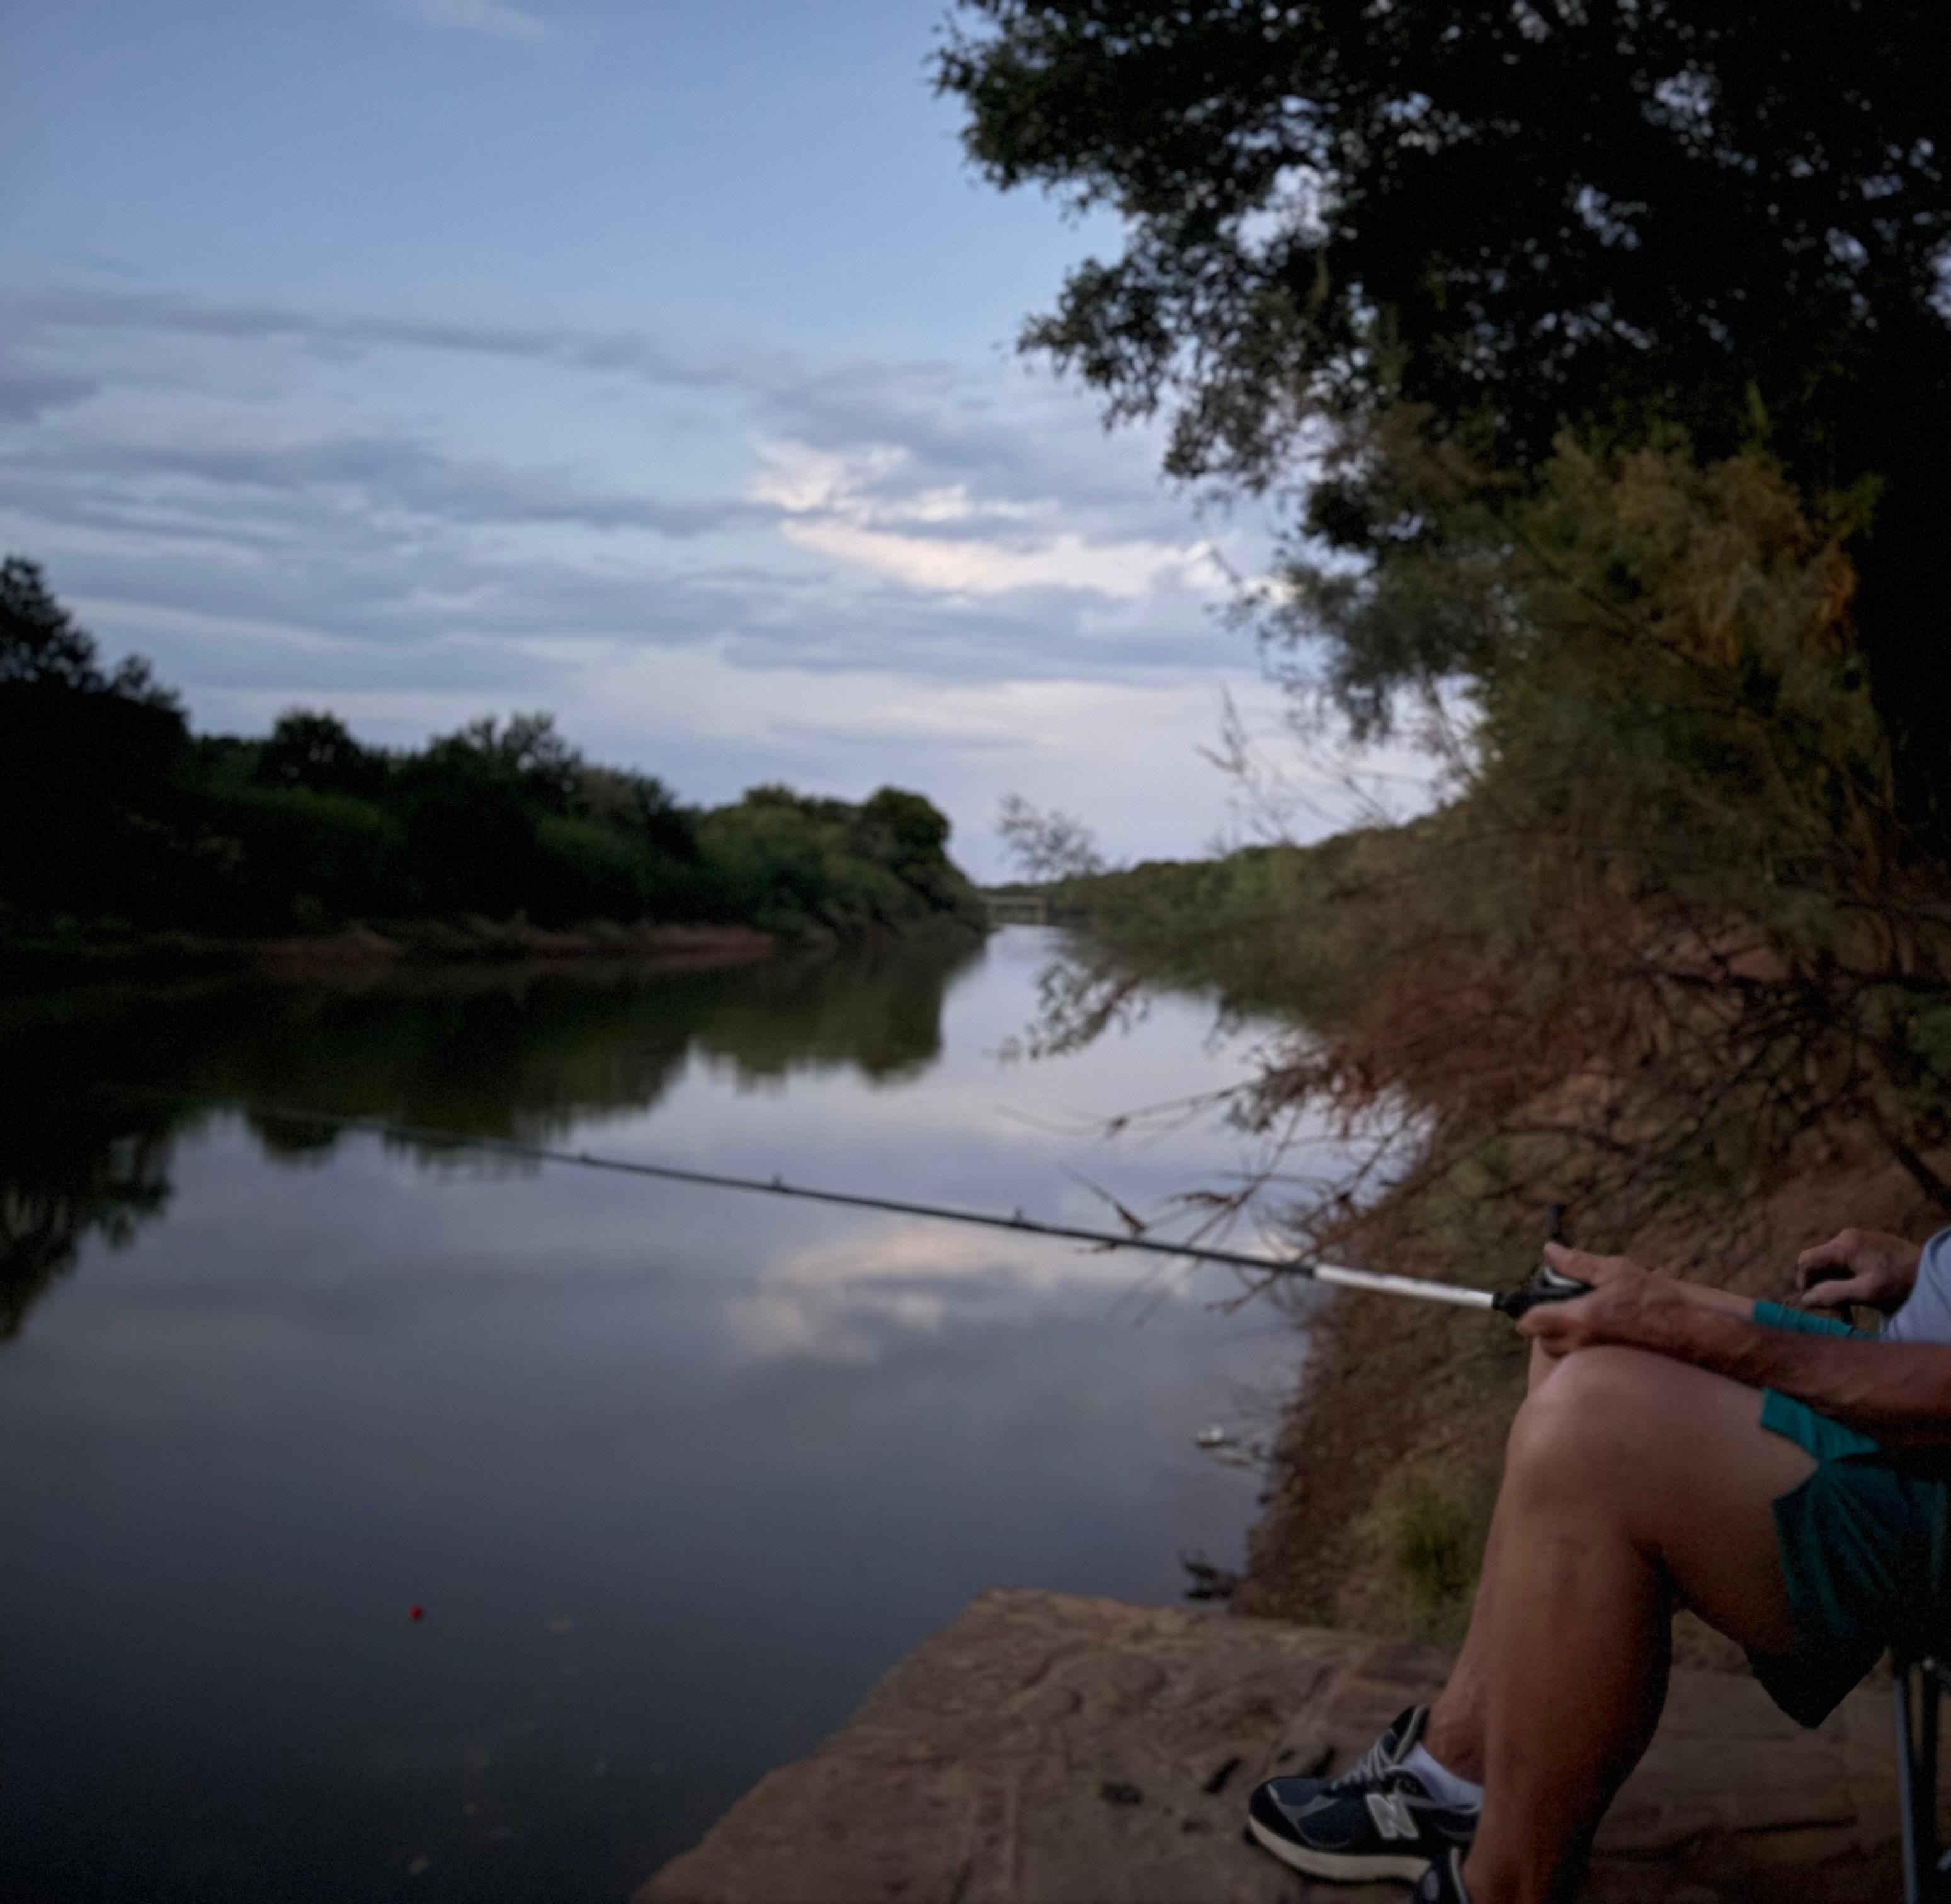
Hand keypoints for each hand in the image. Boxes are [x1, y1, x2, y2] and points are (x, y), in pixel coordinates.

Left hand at [1516, 1244, 1687, 1356]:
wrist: (1690, 1330)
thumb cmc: (1655, 1298)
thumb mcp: (1615, 1271)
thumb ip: (1577, 1263)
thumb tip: (1550, 1251)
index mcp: (1579, 1317)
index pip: (1530, 1322)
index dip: (1526, 1313)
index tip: (1531, 1306)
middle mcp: (1583, 1343)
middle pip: (1543, 1342)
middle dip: (1545, 1327)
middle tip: (1561, 1310)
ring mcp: (1596, 1360)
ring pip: (1563, 1354)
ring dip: (1563, 1340)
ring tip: (1582, 1321)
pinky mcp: (1609, 1370)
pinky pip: (1583, 1362)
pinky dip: (1582, 1350)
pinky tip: (1601, 1334)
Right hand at [1795, 1228, 1919, 1315]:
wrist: (1931, 1269)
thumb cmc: (1900, 1281)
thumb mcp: (1866, 1292)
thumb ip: (1833, 1294)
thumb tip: (1805, 1300)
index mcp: (1843, 1246)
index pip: (1806, 1260)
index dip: (1804, 1281)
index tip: (1814, 1301)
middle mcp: (1845, 1236)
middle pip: (1819, 1262)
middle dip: (1823, 1286)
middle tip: (1838, 1310)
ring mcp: (1856, 1237)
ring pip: (1832, 1262)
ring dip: (1835, 1283)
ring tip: (1851, 1305)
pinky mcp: (1866, 1242)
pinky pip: (1845, 1259)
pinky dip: (1846, 1276)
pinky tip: (1860, 1290)